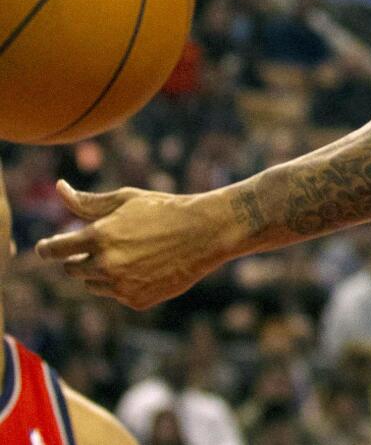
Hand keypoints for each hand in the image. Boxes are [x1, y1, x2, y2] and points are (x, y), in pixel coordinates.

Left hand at [34, 182, 233, 309]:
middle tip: (102, 245)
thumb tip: (59, 189)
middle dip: (79, 258)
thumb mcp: (127, 200)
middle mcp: (105, 264)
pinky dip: (124, 283)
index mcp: (99, 237)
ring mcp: (120, 285)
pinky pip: (117, 294)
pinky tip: (147, 266)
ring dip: (101, 271)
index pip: (54, 250)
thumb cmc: (164, 209)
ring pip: (92, 283)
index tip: (47, 247)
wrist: (206, 232)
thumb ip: (88, 202)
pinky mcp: (135, 300)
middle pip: (72, 269)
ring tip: (131, 253)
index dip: (47, 248)